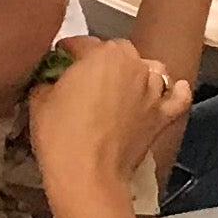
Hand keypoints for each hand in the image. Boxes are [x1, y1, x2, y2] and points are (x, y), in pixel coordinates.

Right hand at [24, 37, 186, 209]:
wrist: (88, 173)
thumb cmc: (60, 134)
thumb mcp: (39, 100)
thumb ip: (48, 80)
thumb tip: (52, 80)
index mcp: (102, 55)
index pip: (82, 43)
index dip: (67, 51)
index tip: (59, 58)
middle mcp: (134, 64)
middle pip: (119, 52)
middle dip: (102, 59)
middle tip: (84, 76)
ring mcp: (153, 89)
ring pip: (150, 69)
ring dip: (136, 73)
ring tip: (120, 85)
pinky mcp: (164, 114)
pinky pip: (177, 97)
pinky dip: (174, 92)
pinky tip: (169, 91)